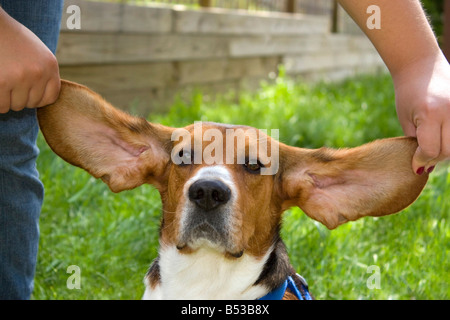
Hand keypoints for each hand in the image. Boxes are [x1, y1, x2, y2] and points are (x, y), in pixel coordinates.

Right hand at [0, 8, 59, 113]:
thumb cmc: (12, 38)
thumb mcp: (37, 52)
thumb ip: (44, 73)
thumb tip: (44, 100)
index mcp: (50, 65)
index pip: (50, 98)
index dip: (37, 99)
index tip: (27, 93)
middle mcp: (38, 73)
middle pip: (32, 103)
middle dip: (21, 98)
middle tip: (11, 84)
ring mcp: (20, 78)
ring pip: (16, 105)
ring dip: (8, 99)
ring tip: (4, 82)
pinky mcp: (2, 82)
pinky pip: (2, 105)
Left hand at [394, 53, 449, 173]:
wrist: (420, 64)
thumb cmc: (408, 93)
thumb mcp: (406, 119)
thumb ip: (415, 142)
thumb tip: (426, 166)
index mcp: (430, 114)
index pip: (430, 150)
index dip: (421, 160)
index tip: (415, 164)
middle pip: (448, 150)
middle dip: (434, 157)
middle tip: (423, 155)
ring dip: (446, 149)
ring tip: (434, 143)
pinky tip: (442, 134)